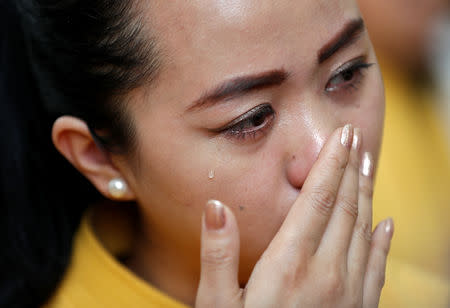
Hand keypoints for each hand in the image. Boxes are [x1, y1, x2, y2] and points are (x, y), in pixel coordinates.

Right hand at [195, 125, 392, 307]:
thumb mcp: (216, 304)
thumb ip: (217, 253)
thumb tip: (215, 205)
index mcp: (290, 265)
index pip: (317, 200)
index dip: (330, 164)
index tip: (342, 135)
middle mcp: (327, 273)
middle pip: (345, 208)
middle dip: (351, 169)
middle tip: (356, 139)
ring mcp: (349, 293)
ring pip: (365, 230)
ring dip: (367, 195)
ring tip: (368, 167)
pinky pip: (377, 265)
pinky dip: (383, 240)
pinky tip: (385, 225)